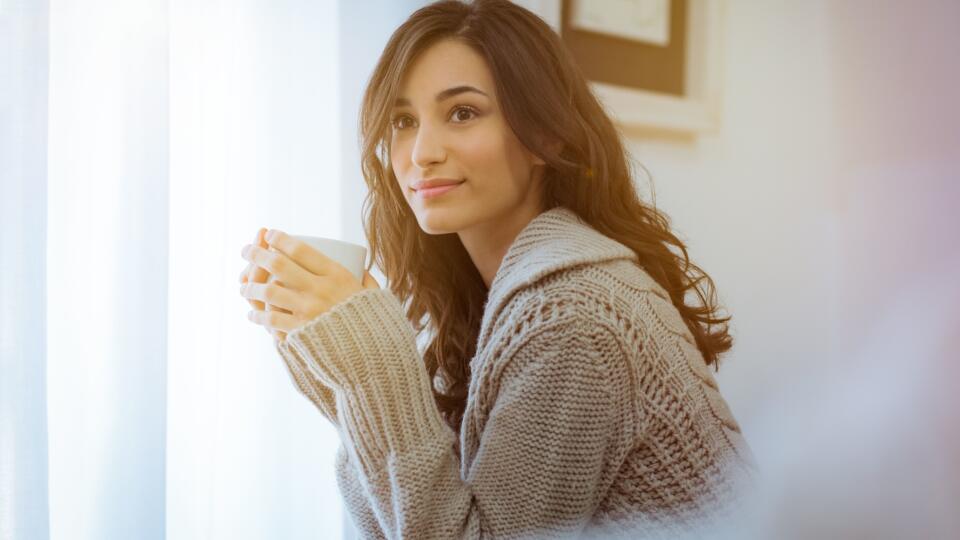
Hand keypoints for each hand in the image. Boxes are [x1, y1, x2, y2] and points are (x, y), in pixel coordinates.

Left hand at [239, 229, 380, 339]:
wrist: (372, 355)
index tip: (269, 234)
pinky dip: (258, 314)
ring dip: (250, 285)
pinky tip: (252, 313)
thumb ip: (366, 282)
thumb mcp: (373, 295)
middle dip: (257, 253)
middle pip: (278, 264)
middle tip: (245, 251)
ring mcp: (308, 310)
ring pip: (268, 290)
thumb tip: (362, 270)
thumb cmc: (374, 323)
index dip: (280, 239)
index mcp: (337, 275)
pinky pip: (271, 318)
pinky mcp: (300, 331)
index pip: (301, 249)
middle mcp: (320, 289)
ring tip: (243, 285)